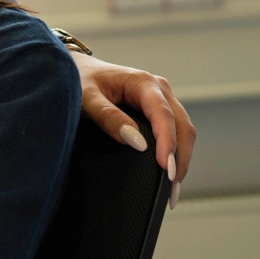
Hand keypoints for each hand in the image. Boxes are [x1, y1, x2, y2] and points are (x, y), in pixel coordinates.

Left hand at [70, 51, 195, 206]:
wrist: (76, 69)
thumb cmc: (77, 80)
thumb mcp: (86, 97)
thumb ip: (108, 117)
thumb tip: (136, 142)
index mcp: (143, 82)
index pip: (163, 114)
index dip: (167, 142)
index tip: (165, 167)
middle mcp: (159, 89)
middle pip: (182, 125)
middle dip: (180, 157)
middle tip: (171, 188)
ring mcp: (162, 100)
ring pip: (183, 131)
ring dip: (181, 158)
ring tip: (173, 188)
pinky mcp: (158, 111)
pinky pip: (175, 132)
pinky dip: (175, 153)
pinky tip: (170, 174)